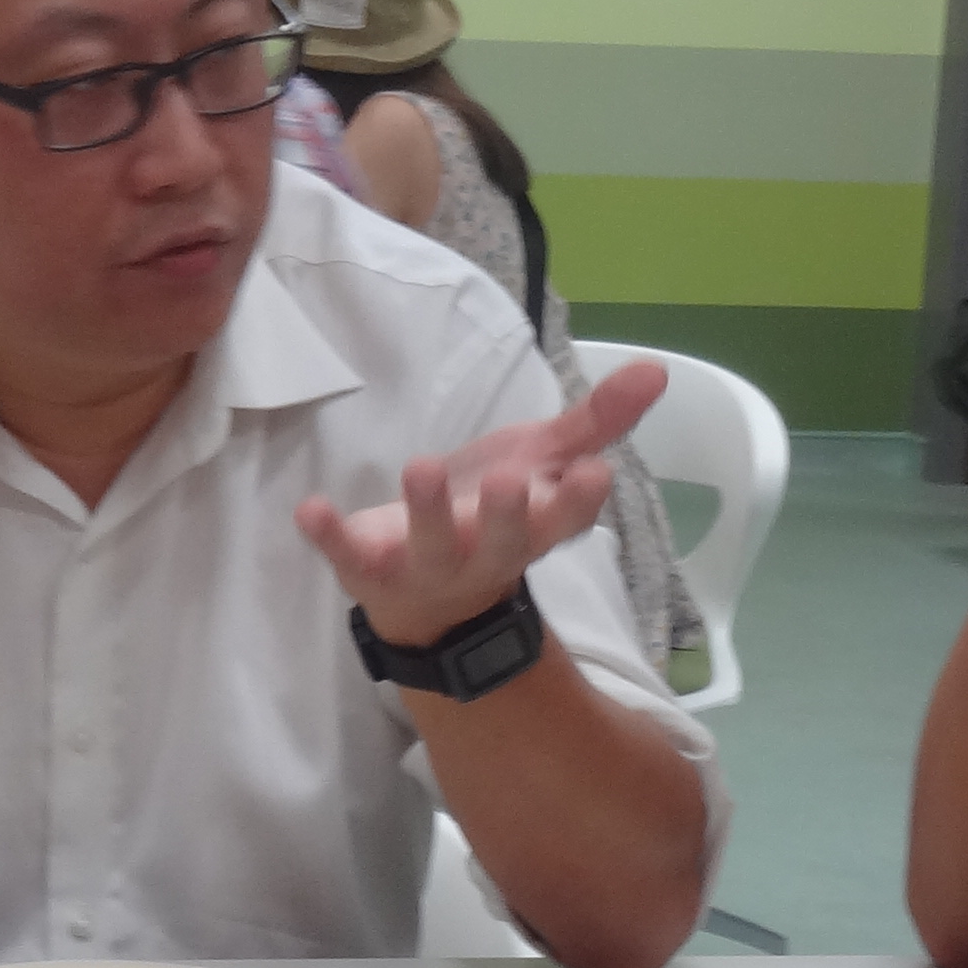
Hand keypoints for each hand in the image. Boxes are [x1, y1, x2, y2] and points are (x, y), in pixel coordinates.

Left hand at [298, 359, 663, 649]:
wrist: (428, 600)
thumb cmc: (491, 517)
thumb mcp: (541, 463)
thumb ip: (594, 422)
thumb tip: (656, 367)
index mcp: (533, 529)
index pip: (565, 519)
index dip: (578, 501)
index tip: (595, 474)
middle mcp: (486, 556)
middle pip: (504, 542)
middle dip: (506, 515)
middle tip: (507, 482)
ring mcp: (428, 569)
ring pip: (432, 547)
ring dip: (426, 513)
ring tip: (419, 467)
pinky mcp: (371, 572)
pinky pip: (349, 558)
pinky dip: (331, 537)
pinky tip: (311, 509)